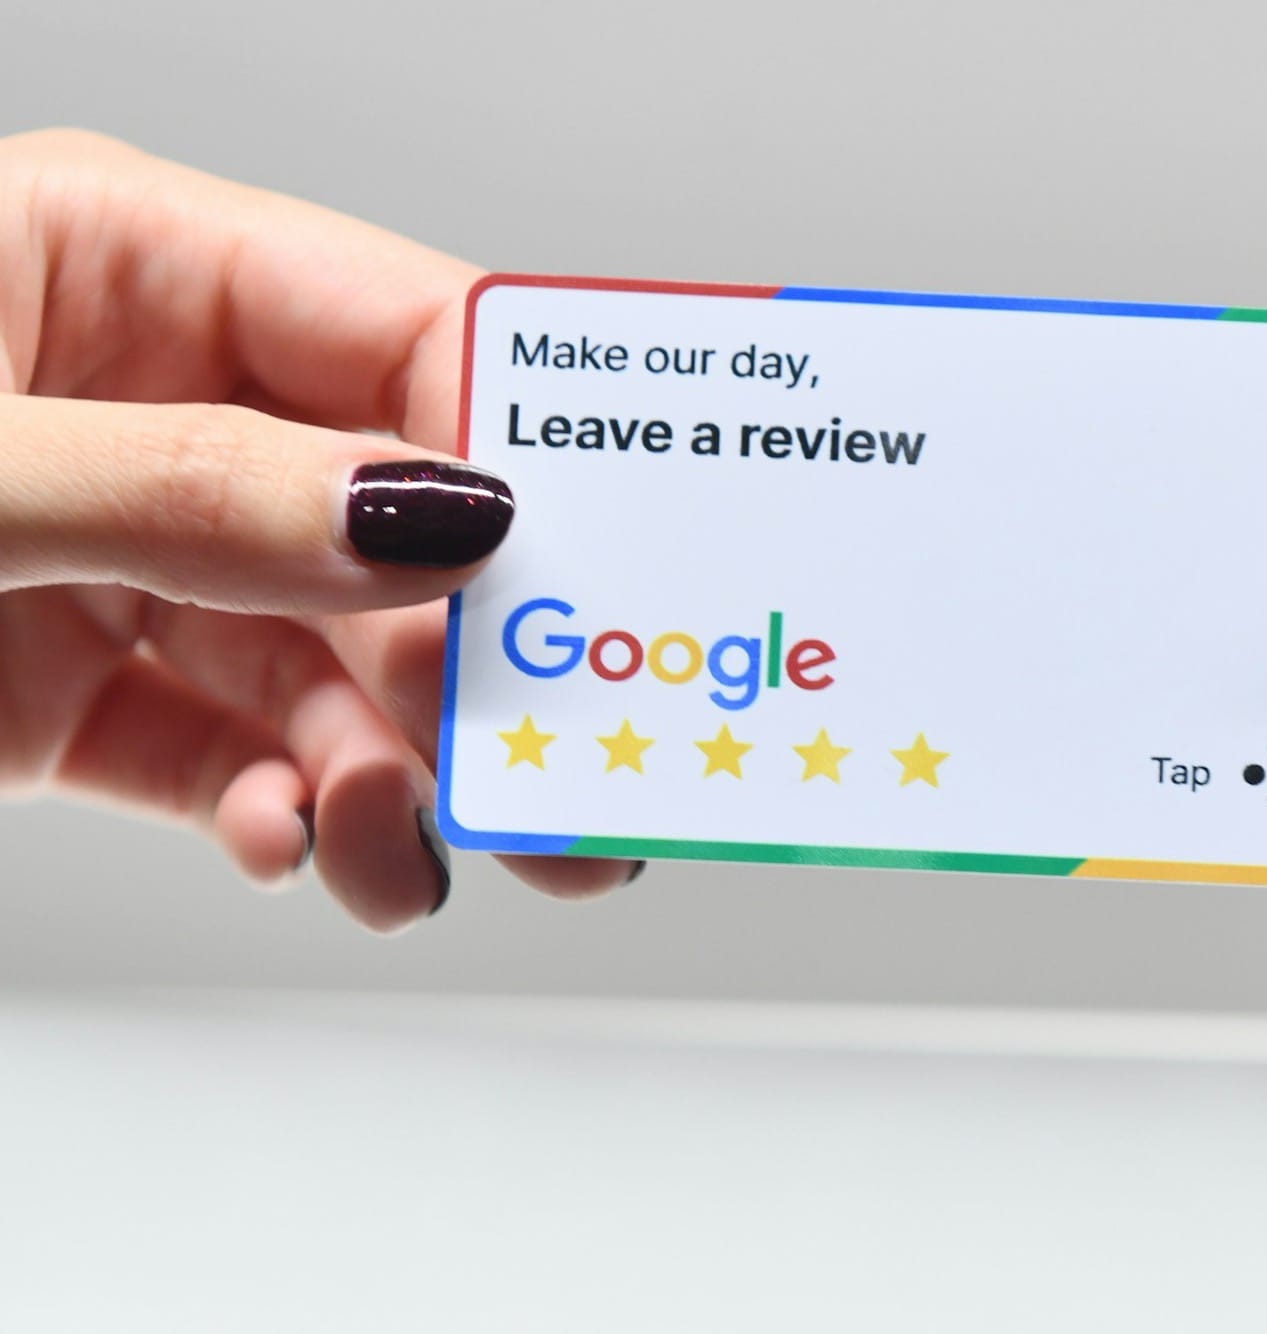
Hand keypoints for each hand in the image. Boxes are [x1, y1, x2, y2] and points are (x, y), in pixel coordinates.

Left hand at [0, 129, 639, 931]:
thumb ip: (195, 489)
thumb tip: (428, 518)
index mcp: (117, 260)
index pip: (402, 331)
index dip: (529, 443)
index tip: (621, 565)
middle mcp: (144, 403)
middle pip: (399, 524)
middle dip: (490, 655)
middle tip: (577, 770)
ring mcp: (121, 554)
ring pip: (336, 665)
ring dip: (394, 768)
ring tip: (406, 840)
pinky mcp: (78, 692)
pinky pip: (235, 755)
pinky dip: (283, 815)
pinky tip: (285, 839)